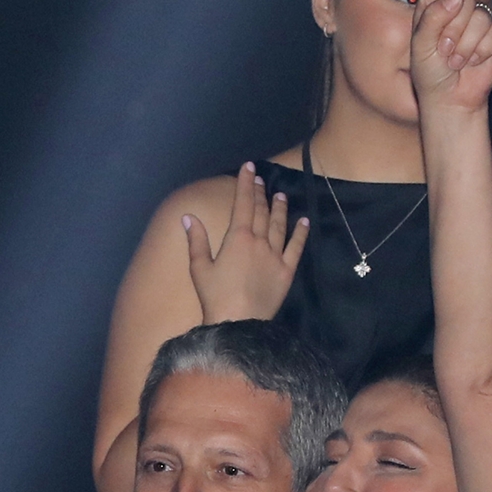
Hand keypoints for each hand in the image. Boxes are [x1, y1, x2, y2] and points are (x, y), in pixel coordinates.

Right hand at [183, 162, 308, 323]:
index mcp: (237, 237)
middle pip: (261, 211)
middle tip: (261, 180)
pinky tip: (303, 221)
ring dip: (279, 208)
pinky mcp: (286, 272)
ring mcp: (275, 255)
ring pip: (279, 225)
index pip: (242, 203)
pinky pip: (296, 248)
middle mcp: (259, 241)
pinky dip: (300, 233)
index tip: (249, 168)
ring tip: (280, 195)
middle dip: (260, 193)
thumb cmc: (215, 297)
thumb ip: (196, 240)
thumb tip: (188, 216)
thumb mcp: (199, 268)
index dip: (245, 183)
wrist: (238, 324)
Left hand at [410, 0, 491, 115]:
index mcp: (436, 3)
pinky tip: (473, 63)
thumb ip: (432, 20)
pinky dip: (482, 53)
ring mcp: (479, 21)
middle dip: (452, 31)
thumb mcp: (420, 47)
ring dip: (465, 46)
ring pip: (479, 19)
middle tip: (445, 53)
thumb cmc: (430, 75)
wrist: (450, 101)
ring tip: (456, 61)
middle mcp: (459, 7)